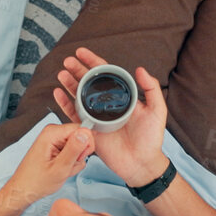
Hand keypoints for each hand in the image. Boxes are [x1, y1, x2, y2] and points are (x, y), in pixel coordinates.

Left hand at [5, 121, 94, 201]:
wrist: (25, 189)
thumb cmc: (35, 181)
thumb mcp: (59, 168)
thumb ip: (74, 150)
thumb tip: (85, 134)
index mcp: (52, 133)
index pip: (82, 129)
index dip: (85, 145)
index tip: (78, 158)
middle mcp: (53, 133)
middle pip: (81, 138)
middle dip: (78, 155)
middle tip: (67, 166)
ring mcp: (55, 140)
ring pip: (78, 147)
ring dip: (74, 162)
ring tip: (61, 170)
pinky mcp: (56, 147)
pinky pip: (73, 153)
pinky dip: (70, 164)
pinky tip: (61, 170)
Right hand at [49, 47, 170, 187]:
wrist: (141, 163)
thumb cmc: (151, 138)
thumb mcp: (157, 111)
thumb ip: (151, 89)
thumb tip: (140, 69)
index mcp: (121, 96)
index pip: (105, 74)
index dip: (93, 62)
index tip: (81, 52)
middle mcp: (107, 104)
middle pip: (89, 82)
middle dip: (77, 70)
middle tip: (67, 61)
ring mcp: (96, 116)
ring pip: (79, 96)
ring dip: (69, 84)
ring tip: (61, 73)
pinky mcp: (88, 129)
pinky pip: (73, 114)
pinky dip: (64, 103)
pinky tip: (58, 93)